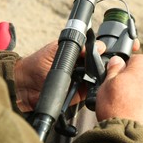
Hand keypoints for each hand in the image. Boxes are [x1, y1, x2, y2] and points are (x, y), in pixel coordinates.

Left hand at [14, 39, 139, 111]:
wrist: (24, 85)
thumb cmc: (36, 63)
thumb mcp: (57, 49)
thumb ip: (77, 48)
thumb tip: (99, 46)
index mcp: (78, 54)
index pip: (97, 51)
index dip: (107, 51)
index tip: (118, 48)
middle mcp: (82, 67)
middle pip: (101, 65)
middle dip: (109, 64)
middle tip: (114, 62)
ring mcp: (81, 81)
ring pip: (99, 79)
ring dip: (103, 76)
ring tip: (107, 73)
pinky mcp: (79, 95)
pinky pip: (92, 93)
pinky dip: (96, 89)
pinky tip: (98, 85)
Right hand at [95, 54, 142, 141]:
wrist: (128, 139)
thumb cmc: (115, 111)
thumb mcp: (106, 86)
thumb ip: (113, 71)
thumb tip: (117, 61)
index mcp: (140, 74)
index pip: (140, 59)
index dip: (130, 64)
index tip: (122, 71)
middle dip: (135, 83)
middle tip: (122, 94)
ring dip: (142, 98)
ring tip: (127, 110)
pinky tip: (136, 120)